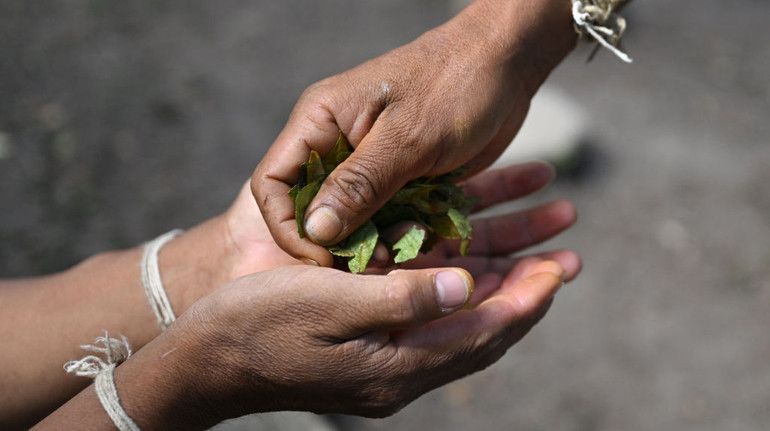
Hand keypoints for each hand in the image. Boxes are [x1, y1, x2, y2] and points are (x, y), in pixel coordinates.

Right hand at [104, 258, 566, 428]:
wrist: (208, 361)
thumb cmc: (259, 322)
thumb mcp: (327, 301)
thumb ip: (399, 297)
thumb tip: (465, 288)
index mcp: (394, 367)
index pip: (480, 335)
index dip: (525, 300)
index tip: (559, 269)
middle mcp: (399, 376)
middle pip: (481, 338)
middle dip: (525, 299)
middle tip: (564, 262)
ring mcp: (385, 370)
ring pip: (461, 333)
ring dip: (499, 299)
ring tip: (534, 264)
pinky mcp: (369, 357)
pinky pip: (432, 330)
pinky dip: (460, 303)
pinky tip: (470, 277)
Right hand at [251, 0, 576, 264]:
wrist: (506, 64)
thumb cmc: (455, 85)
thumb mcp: (408, 137)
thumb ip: (359, 184)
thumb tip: (315, 230)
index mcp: (319, 121)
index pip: (272, 182)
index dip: (288, 226)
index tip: (323, 257)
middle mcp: (334, 143)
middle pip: (309, 208)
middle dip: (336, 241)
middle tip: (375, 258)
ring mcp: (365, 162)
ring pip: (349, 219)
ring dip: (374, 240)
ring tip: (410, 243)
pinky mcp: (395, 176)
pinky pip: (383, 216)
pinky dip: (401, 231)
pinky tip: (426, 236)